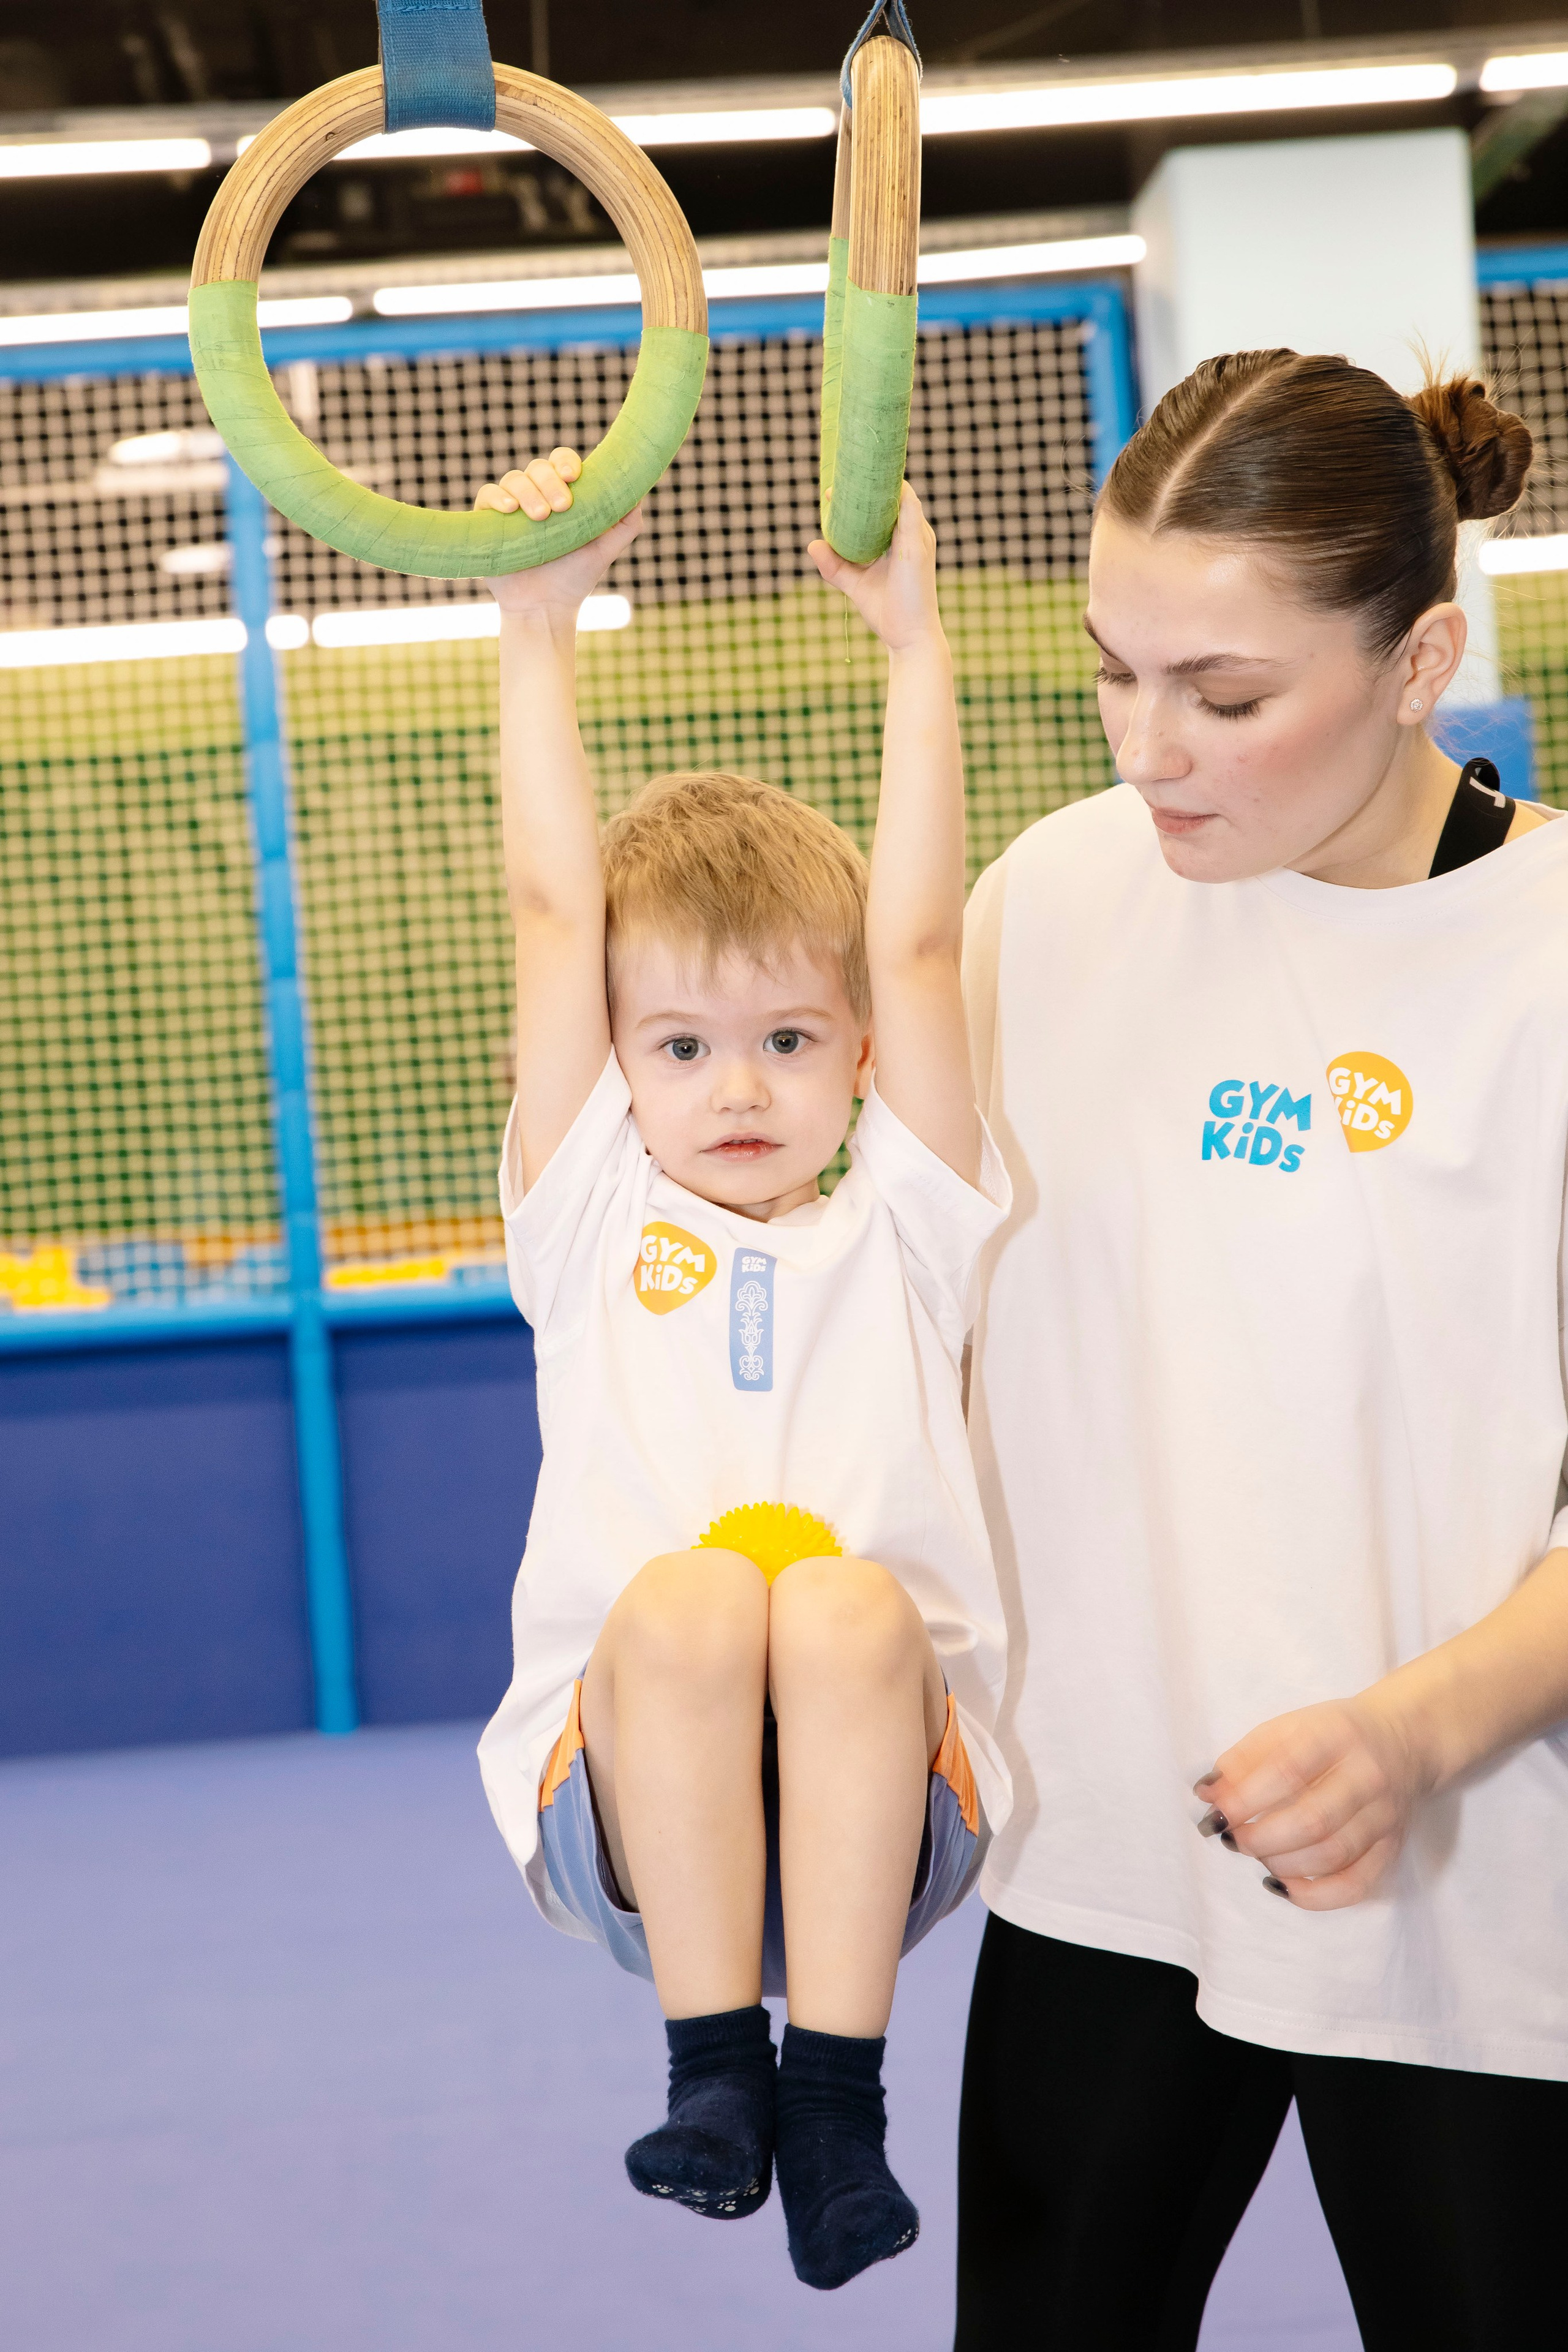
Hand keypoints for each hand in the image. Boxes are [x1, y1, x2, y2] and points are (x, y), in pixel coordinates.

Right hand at [472, 446, 641, 615]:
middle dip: (550, 481)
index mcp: (562, 494)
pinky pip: (486, 495)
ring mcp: (511, 507)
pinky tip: (510, 510)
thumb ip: (626, 522)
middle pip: (538, 468)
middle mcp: (536, 495)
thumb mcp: (606, 550)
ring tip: (540, 517)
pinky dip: (497, 497)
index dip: (565, 462)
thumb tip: (638, 490)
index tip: (574, 476)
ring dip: (527, 491)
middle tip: (561, 507)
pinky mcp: (489, 521)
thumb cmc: (575, 578)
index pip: (562, 463)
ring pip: (514, 479)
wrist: (545, 608)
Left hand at [809, 482, 944, 654]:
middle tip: (840, 470)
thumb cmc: (889, 612)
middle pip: (894, 493)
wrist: (910, 639)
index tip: (837, 483)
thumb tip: (812, 544)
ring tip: (850, 468)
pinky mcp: (915, 545)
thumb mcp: (855, 583)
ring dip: (878, 478)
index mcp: (905, 538)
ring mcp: (918, 537)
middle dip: (869, 478)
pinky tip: (870, 482)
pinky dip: (891, 491)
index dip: (865, 489)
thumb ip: (835, 566)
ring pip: (900, 493)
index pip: (887, 503)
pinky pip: (906, 506)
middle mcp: (915, 532)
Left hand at [1195, 1689, 1433, 1910]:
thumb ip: (1244, 1758)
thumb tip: (1207, 1794)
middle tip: (1232, 1838)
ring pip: (1331, 1856)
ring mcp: (1384, 1817)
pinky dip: (1314, 1896)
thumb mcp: (1286, 1728)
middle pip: (1312, 1821)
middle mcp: (1367, 1776)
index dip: (1245, 1799)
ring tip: (1255, 1852)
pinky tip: (1282, 1884)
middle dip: (1259, 1838)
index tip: (1216, 1813)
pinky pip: (1355, 1886)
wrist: (1403, 1740)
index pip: (1287, 1771)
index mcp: (1336, 1735)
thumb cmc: (1330, 1735)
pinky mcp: (1392, 1849)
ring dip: (1280, 1863)